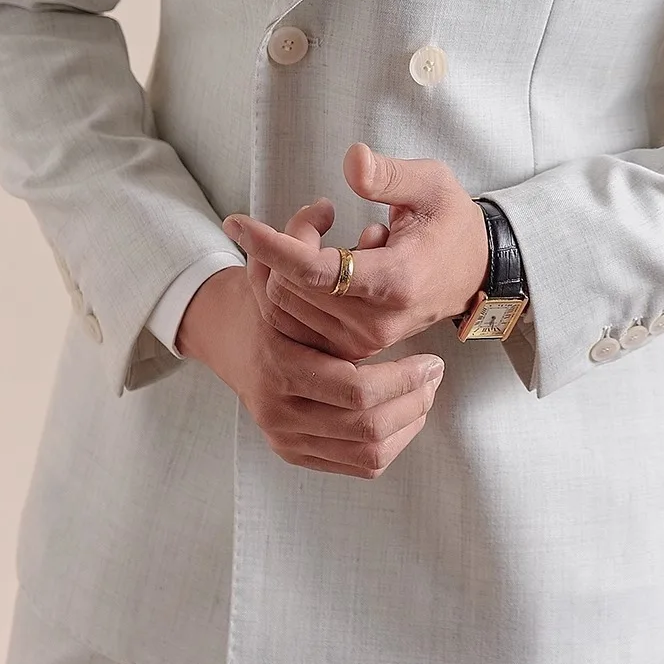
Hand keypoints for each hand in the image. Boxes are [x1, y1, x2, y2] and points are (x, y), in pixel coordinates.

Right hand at [176, 201, 444, 478]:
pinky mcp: (295, 452)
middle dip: (411, 400)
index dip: (403, 379)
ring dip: (407, 423)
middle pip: (365, 425)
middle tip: (437, 373)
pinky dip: (392, 443)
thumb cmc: (266, 289)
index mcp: (280, 359)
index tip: (434, 357)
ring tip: (428, 389)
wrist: (227, 334)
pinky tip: (407, 411)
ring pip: (367, 451)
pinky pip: (358, 465)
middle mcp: (278, 405)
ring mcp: (284, 434)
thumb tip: (331, 199)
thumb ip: (303, 230)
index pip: (355, 388)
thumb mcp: (280, 249)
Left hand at [221, 143, 489, 362]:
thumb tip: (353, 161)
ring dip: (289, 261)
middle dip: (287, 240)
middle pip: (291, 284)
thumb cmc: (450, 222)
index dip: (270, 245)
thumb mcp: (433, 184)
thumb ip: (391, 174)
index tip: (235, 220)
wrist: (474, 272)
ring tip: (331, 235)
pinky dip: (293, 284)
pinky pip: (295, 320)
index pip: (314, 270)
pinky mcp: (353, 347)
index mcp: (396, 280)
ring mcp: (363, 340)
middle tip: (322, 213)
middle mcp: (375, 320)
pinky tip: (327, 262)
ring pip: (286, 303)